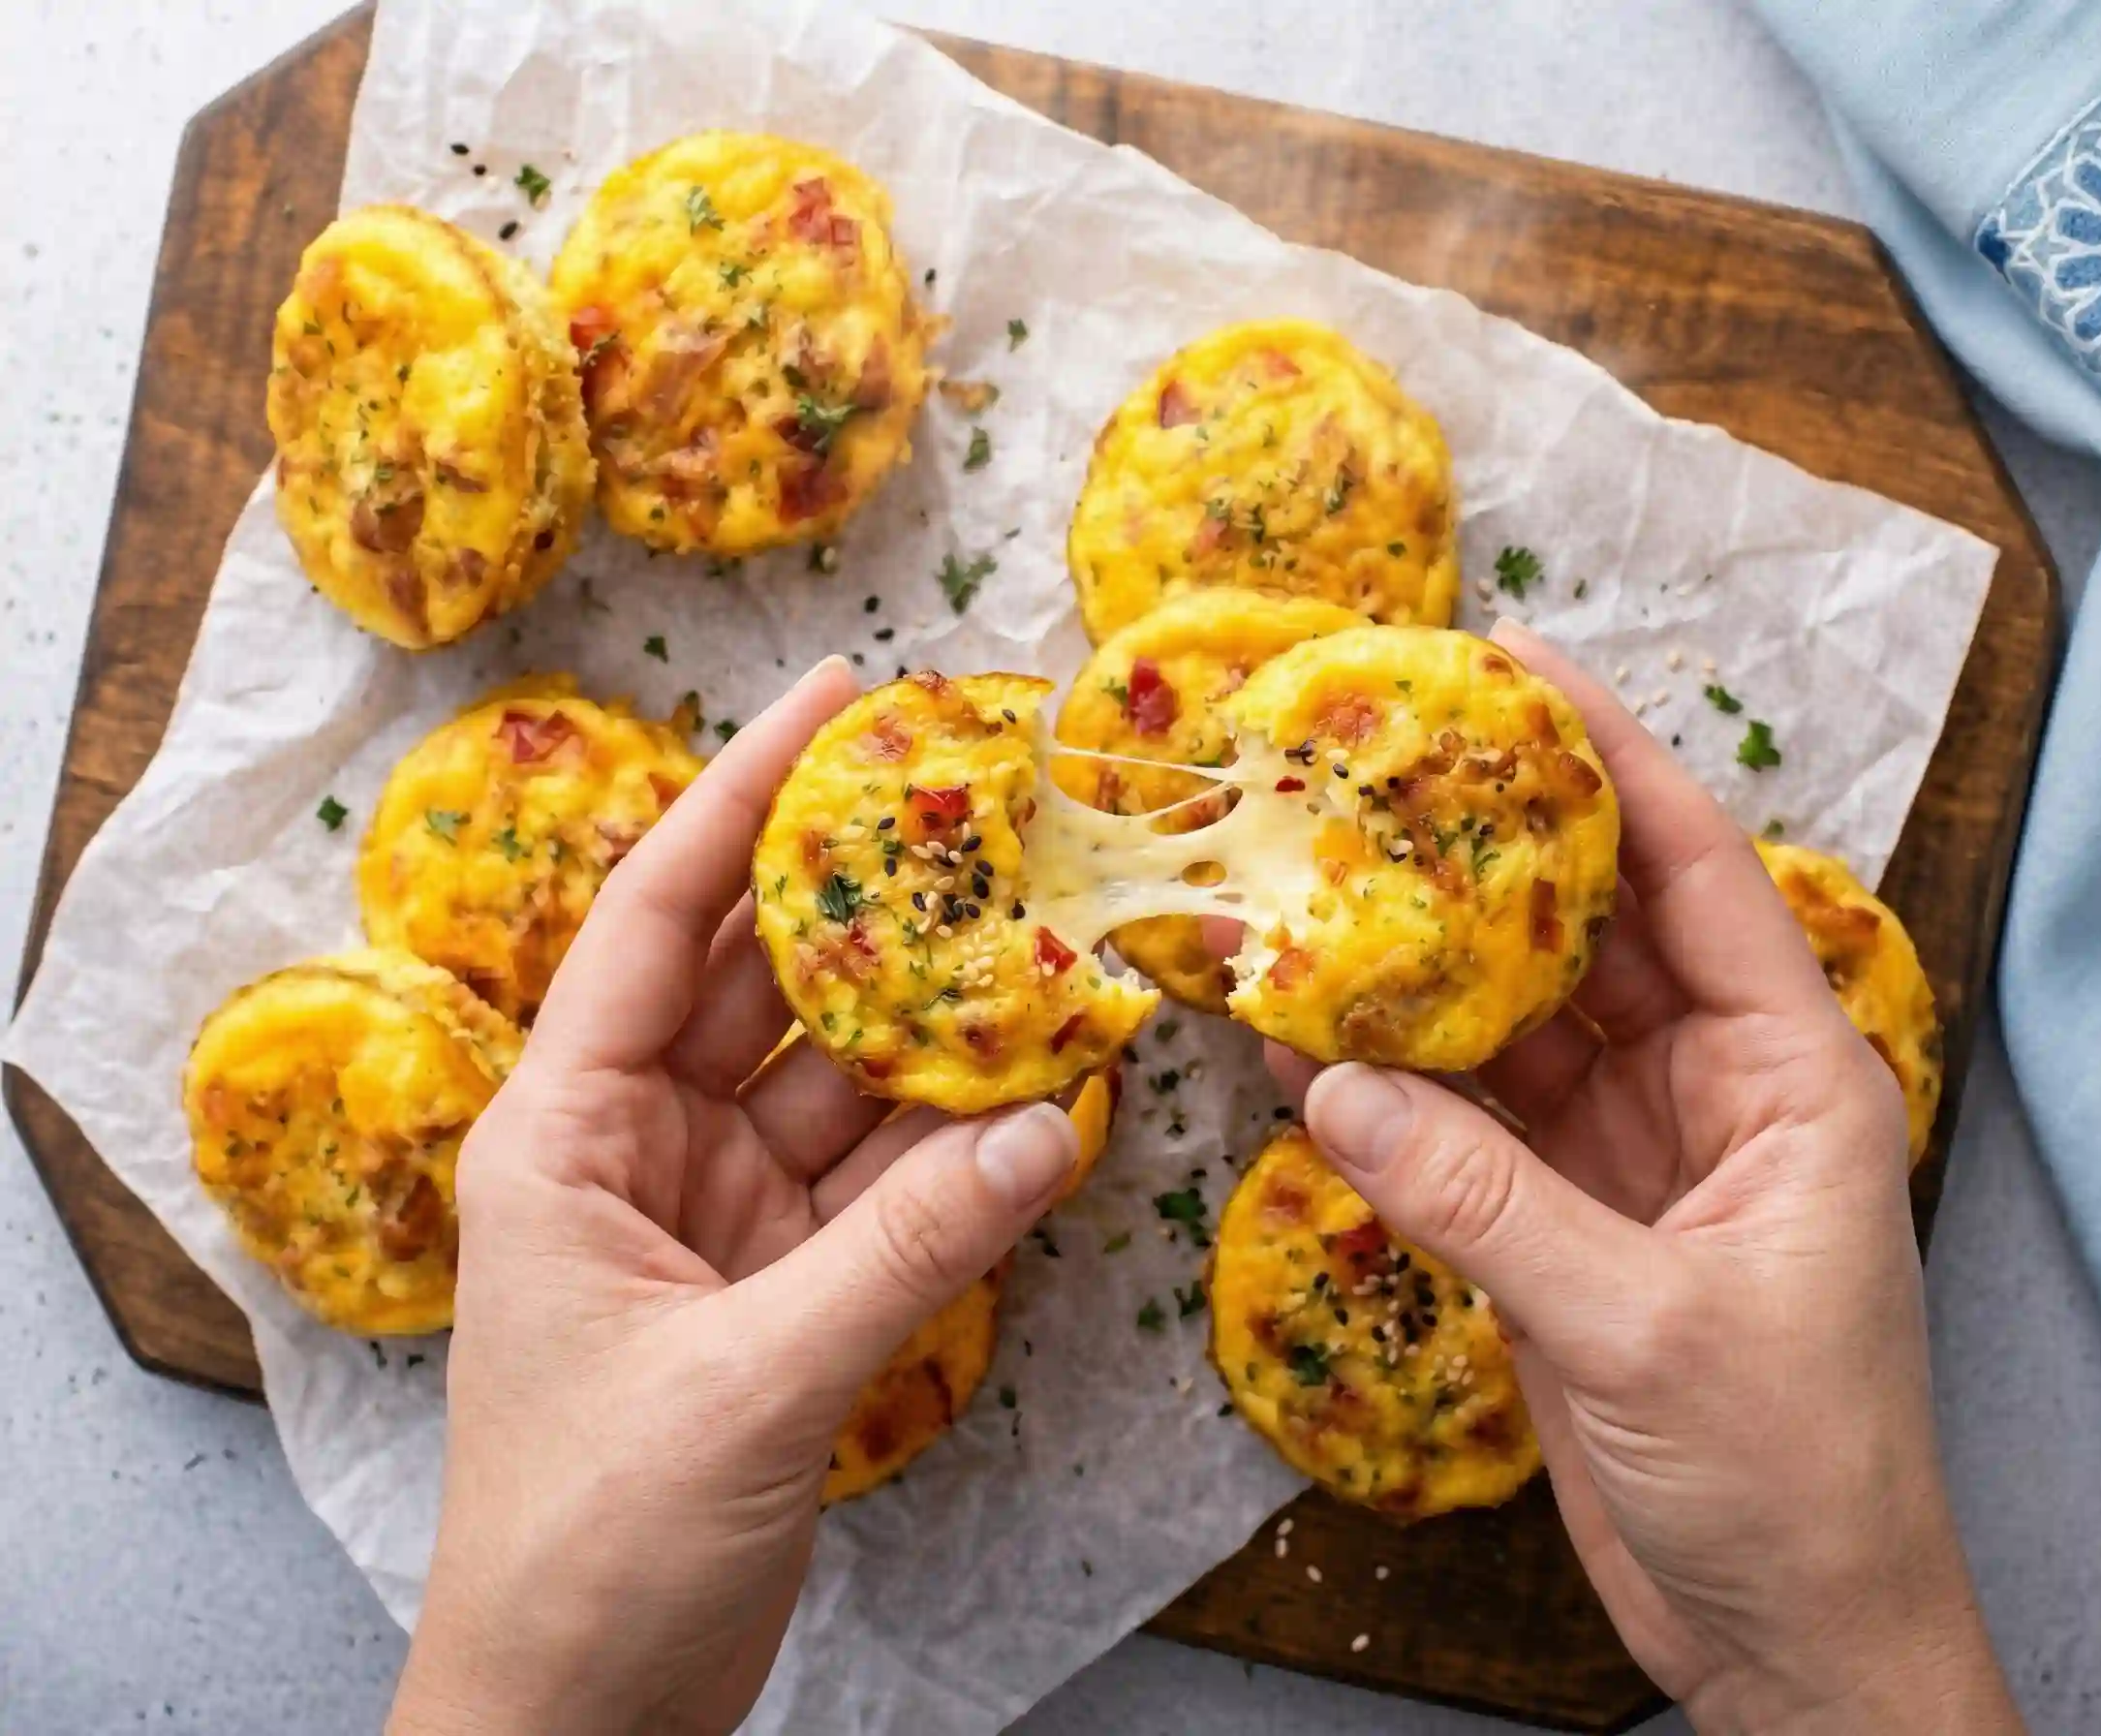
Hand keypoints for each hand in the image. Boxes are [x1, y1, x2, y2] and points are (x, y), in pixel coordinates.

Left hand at [389, 656, 1084, 1735]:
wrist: (577, 1713)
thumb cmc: (590, 1544)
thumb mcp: (749, 1381)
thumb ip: (908, 1251)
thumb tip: (1054, 1131)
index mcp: (565, 1133)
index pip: (660, 919)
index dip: (744, 794)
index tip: (836, 694)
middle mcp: (637, 1148)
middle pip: (765, 982)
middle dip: (868, 895)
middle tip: (983, 801)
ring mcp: (716, 1217)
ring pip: (842, 1082)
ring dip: (938, 1026)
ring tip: (1051, 938)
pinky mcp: (781, 1288)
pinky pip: (884, 1182)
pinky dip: (957, 1145)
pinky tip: (1043, 1093)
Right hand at [1276, 620, 2020, 1734]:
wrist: (1791, 1638)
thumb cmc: (1792, 1478)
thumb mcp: (1643, 1326)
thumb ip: (1484, 1203)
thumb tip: (1335, 1085)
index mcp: (1791, 1078)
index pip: (1698, 877)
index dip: (1616, 762)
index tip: (1524, 665)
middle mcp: (1710, 1095)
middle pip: (1589, 936)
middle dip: (1489, 855)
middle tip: (1378, 766)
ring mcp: (1628, 1163)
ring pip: (1512, 1034)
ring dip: (1419, 981)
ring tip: (1310, 897)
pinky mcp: (1562, 1235)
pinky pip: (1465, 1136)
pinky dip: (1392, 1099)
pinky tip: (1305, 1053)